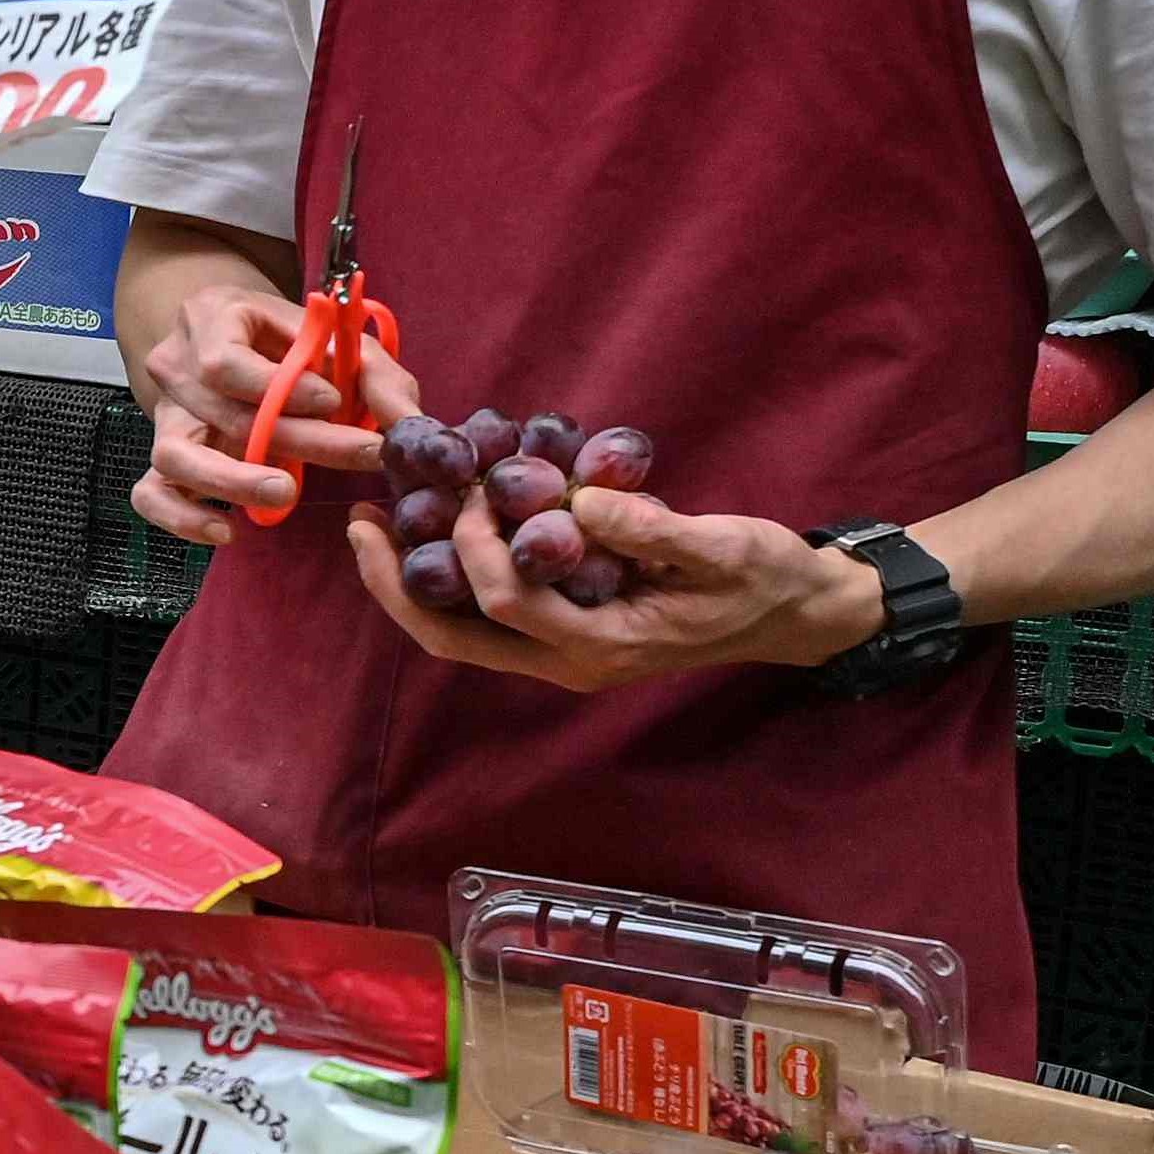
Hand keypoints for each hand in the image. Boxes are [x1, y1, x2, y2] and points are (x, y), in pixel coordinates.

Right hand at [132, 282, 421, 547]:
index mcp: (210, 320)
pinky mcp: (163, 457)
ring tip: (284, 494)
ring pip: (175, 457)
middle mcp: (175, 367)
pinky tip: (228, 531)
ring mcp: (165, 416)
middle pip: (223, 414)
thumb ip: (372, 371)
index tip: (334, 401)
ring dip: (233, 481)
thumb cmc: (282, 337)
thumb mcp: (330, 334)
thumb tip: (404, 420)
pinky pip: (151, 494)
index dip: (280, 388)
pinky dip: (183, 518)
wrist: (226, 337)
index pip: (225, 363)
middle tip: (359, 454)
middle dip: (299, 440)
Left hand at [349, 486, 881, 689]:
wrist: (794, 611)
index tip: (470, 493)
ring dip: (412, 581)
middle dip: (398, 584)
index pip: (508, 605)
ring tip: (373, 525)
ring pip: (460, 628)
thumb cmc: (765, 579)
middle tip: (360, 524)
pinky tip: (432, 525)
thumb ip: (656, 529)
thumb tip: (585, 503)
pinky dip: (451, 573)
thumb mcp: (725, 548)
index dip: (475, 549)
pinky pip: (486, 610)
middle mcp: (565, 660)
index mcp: (601, 647)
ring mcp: (558, 649)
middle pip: (453, 636)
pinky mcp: (560, 626)